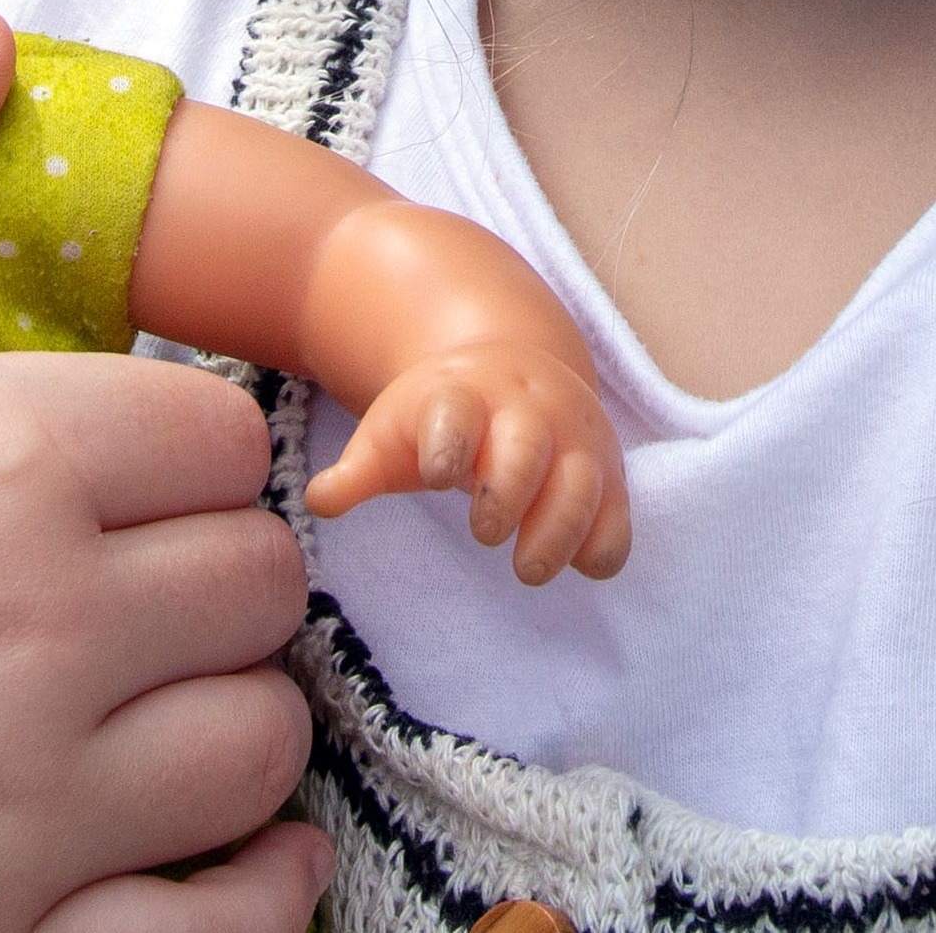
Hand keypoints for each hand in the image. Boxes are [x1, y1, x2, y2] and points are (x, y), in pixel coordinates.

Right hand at [0, 11, 328, 932]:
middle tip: (112, 591)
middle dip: (201, 582)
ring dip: (214, 726)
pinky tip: (175, 857)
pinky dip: (233, 896)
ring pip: (257, 754)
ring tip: (127, 712)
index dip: (172, 454)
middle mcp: (20, 633)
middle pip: (259, 592)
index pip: (222, 444)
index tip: (105, 479)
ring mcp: (4, 816)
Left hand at [310, 342, 630, 584]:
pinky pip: (619, 514)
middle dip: (508, 493)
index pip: (455, 415)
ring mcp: (573, 439)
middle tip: (483, 533)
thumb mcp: (394, 430)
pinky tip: (580, 564)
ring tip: (529, 568)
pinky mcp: (608, 472)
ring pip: (582, 482)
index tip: (434, 476)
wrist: (511, 367)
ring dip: (560, 528)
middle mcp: (526, 411)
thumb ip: (358, 469)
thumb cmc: (440, 416)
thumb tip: (317, 501)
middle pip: (526, 446)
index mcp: (462, 397)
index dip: (447, 444)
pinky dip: (605, 543)